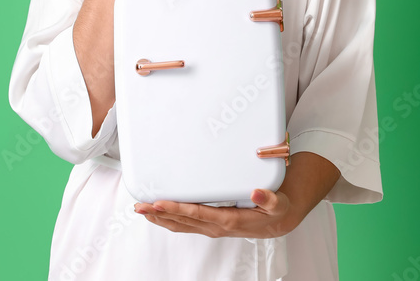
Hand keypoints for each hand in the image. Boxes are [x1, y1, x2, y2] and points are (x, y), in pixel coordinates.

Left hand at [134, 188, 296, 238]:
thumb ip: (269, 199)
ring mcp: (211, 227)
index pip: (199, 213)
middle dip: (161, 213)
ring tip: (142, 210)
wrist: (277, 223)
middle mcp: (217, 226)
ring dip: (160, 218)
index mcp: (230, 220)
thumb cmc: (275, 211)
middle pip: (183, 220)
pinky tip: (158, 214)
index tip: (161, 203)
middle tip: (141, 205)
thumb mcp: (278, 204)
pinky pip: (185, 225)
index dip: (179, 208)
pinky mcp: (210, 225)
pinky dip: (168, 219)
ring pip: (180, 224)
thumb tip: (257, 192)